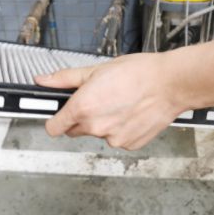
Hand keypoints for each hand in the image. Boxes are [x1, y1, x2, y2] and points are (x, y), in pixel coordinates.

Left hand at [34, 52, 189, 150]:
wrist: (170, 84)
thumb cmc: (138, 73)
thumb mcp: (96, 70)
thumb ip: (65, 79)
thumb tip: (43, 81)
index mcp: (82, 107)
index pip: (53, 128)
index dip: (55, 121)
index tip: (60, 116)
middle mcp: (95, 126)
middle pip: (75, 130)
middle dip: (81, 118)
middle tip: (99, 100)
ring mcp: (113, 138)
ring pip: (98, 134)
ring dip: (103, 123)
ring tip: (120, 103)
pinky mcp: (128, 145)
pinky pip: (116, 139)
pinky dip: (120, 129)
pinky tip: (130, 113)